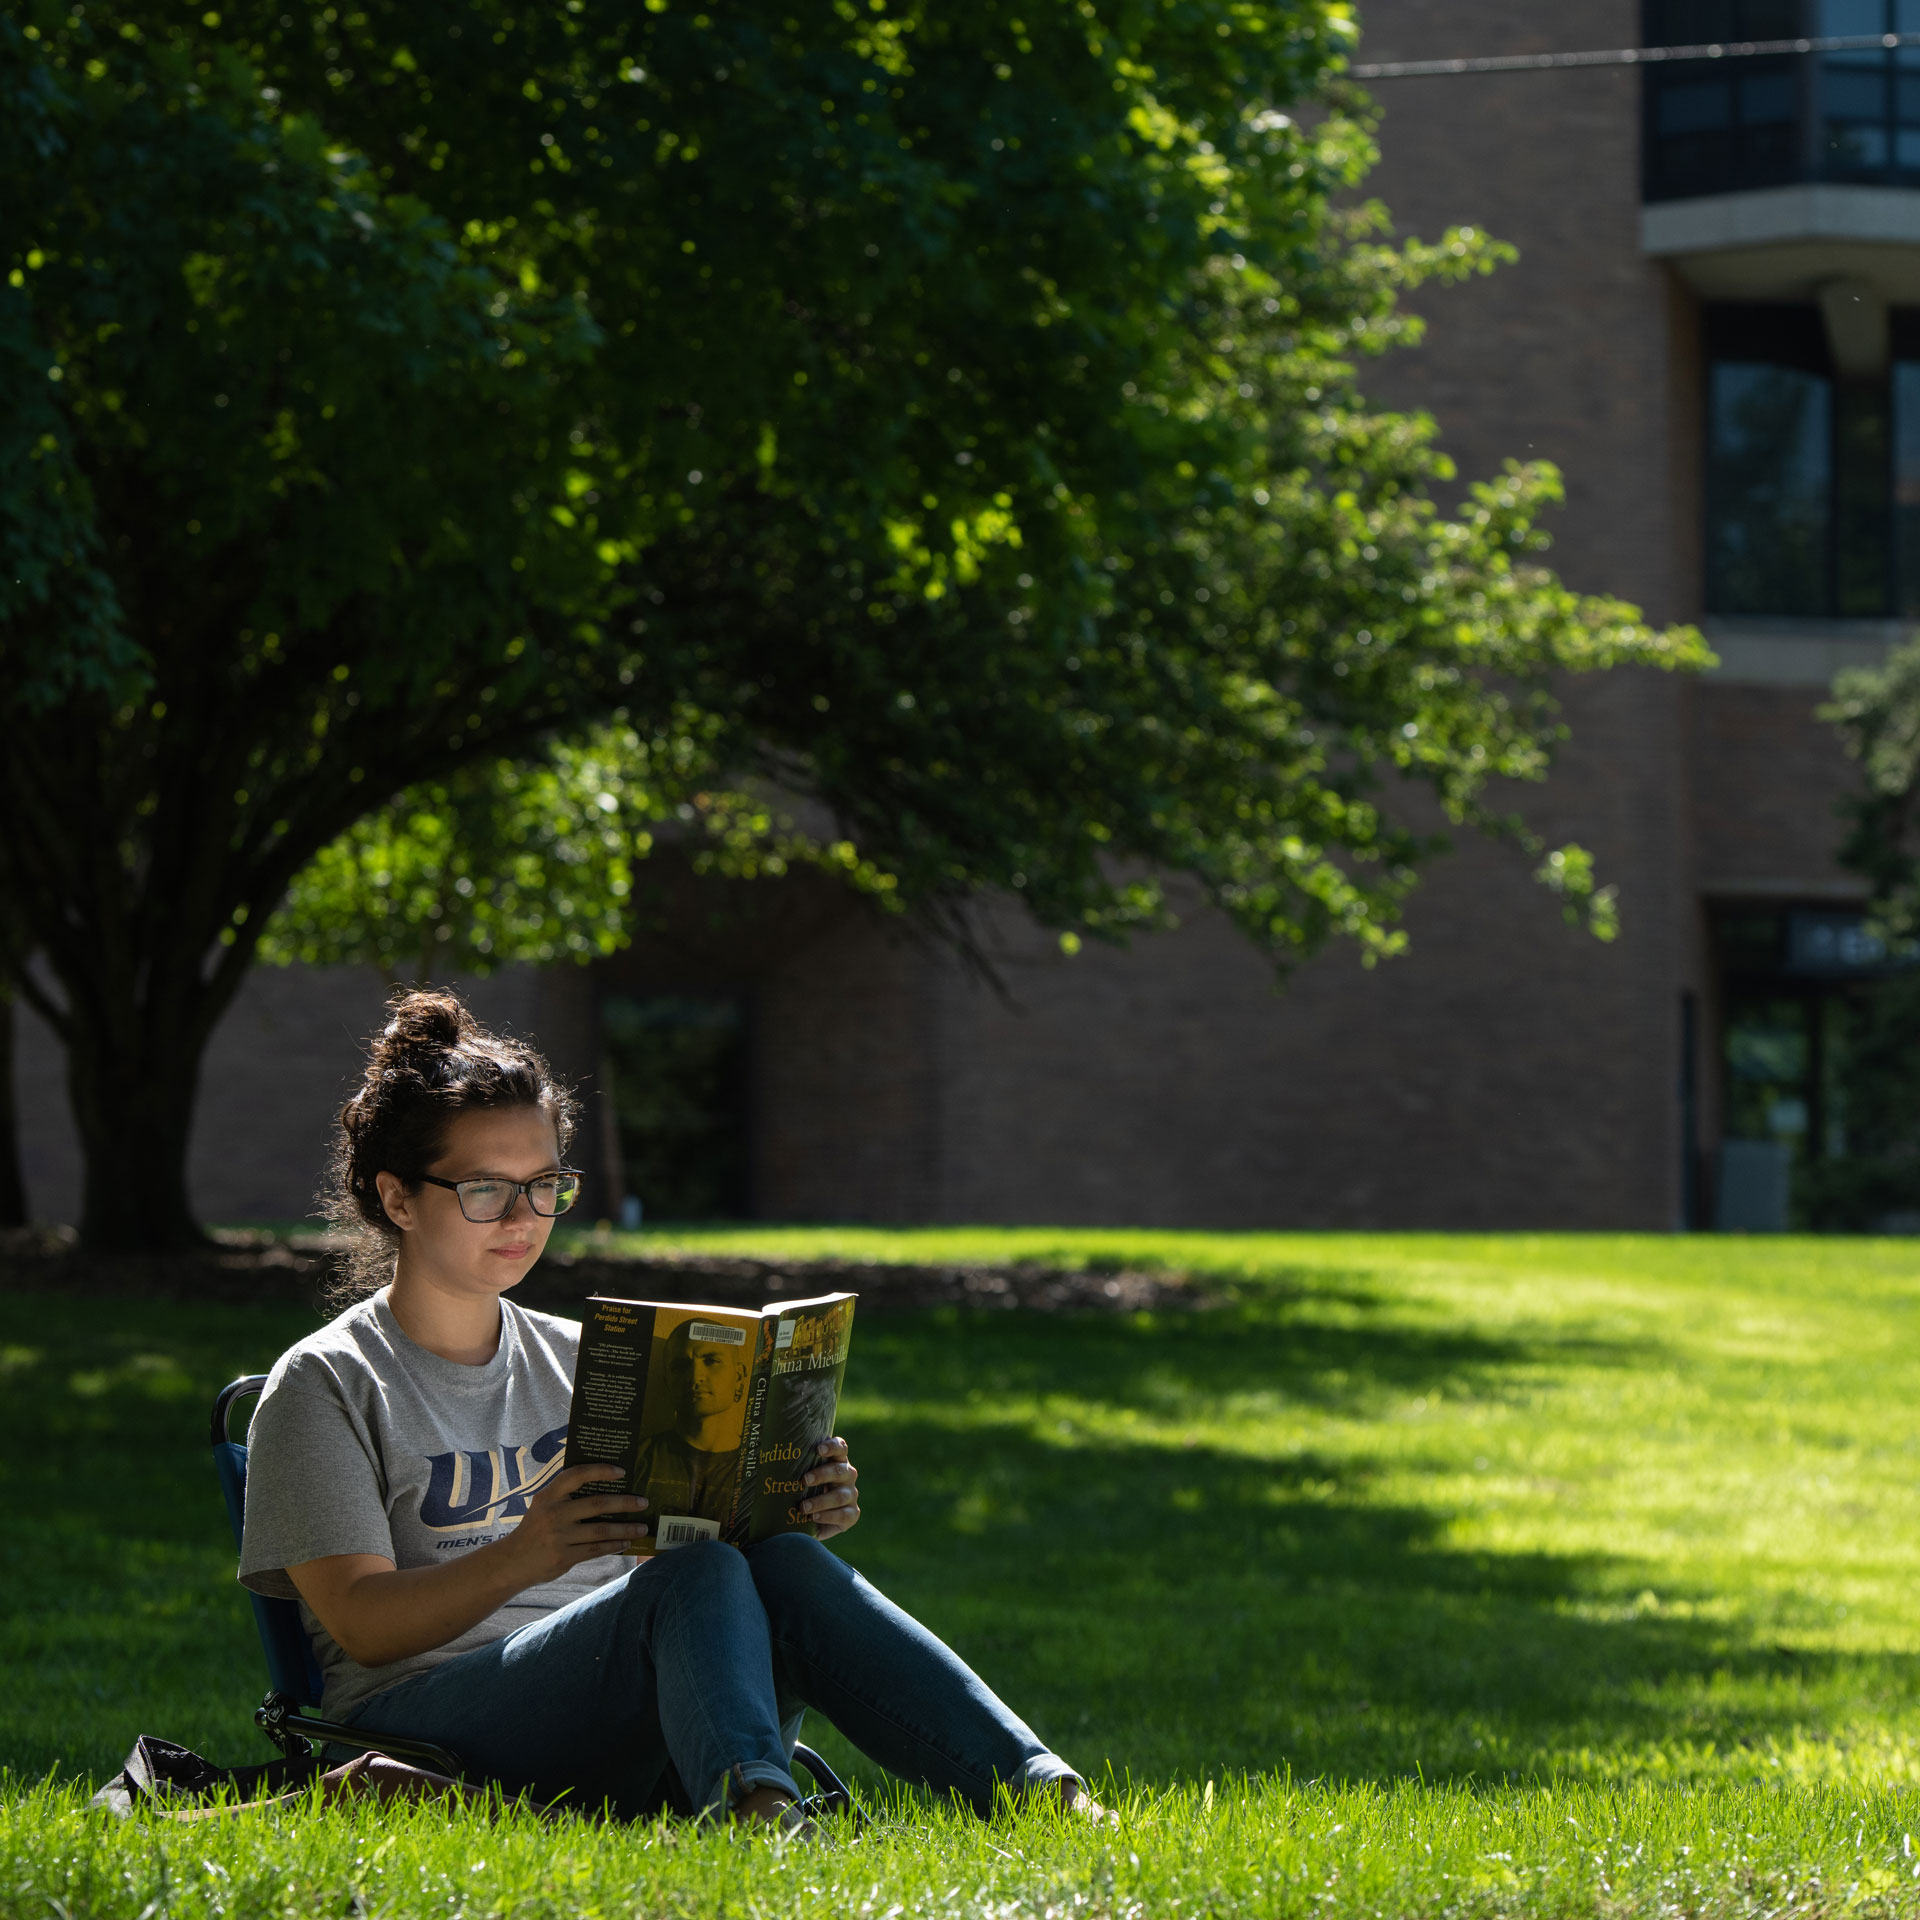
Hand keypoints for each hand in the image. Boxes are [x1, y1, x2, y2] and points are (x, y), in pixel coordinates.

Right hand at [500, 1463, 646, 1581]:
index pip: (576, 1475)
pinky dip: (614, 1546)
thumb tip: (605, 1485)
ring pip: (601, 1530)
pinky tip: (625, 1543)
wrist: (512, 1562)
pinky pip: (596, 1550)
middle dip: (625, 1503)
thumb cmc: (535, 1529)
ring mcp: (559, 1537)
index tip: (622, 1472)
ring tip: (642, 1527)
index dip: (600, 1470)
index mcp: (548, 1496)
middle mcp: (554, 1514)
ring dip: (626, 1529)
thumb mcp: (543, 1506)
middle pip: (597, 1504)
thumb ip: (565, 1496)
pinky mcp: (564, 1557)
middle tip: (643, 1502)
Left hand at [800, 1436, 859, 1539]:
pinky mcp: (852, 1514)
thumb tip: (760, 1458)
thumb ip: (790, 1467)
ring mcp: (851, 1494)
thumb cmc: (800, 1492)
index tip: (818, 1449)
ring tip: (803, 1507)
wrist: (810, 1520)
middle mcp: (847, 1475)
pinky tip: (814, 1518)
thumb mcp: (797, 1478)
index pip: (840, 1448)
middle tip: (804, 1480)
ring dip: (821, 1500)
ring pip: (841, 1495)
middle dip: (822, 1474)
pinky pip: (844, 1514)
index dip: (832, 1446)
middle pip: (839, 1470)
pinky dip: (828, 1516)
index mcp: (836, 1461)